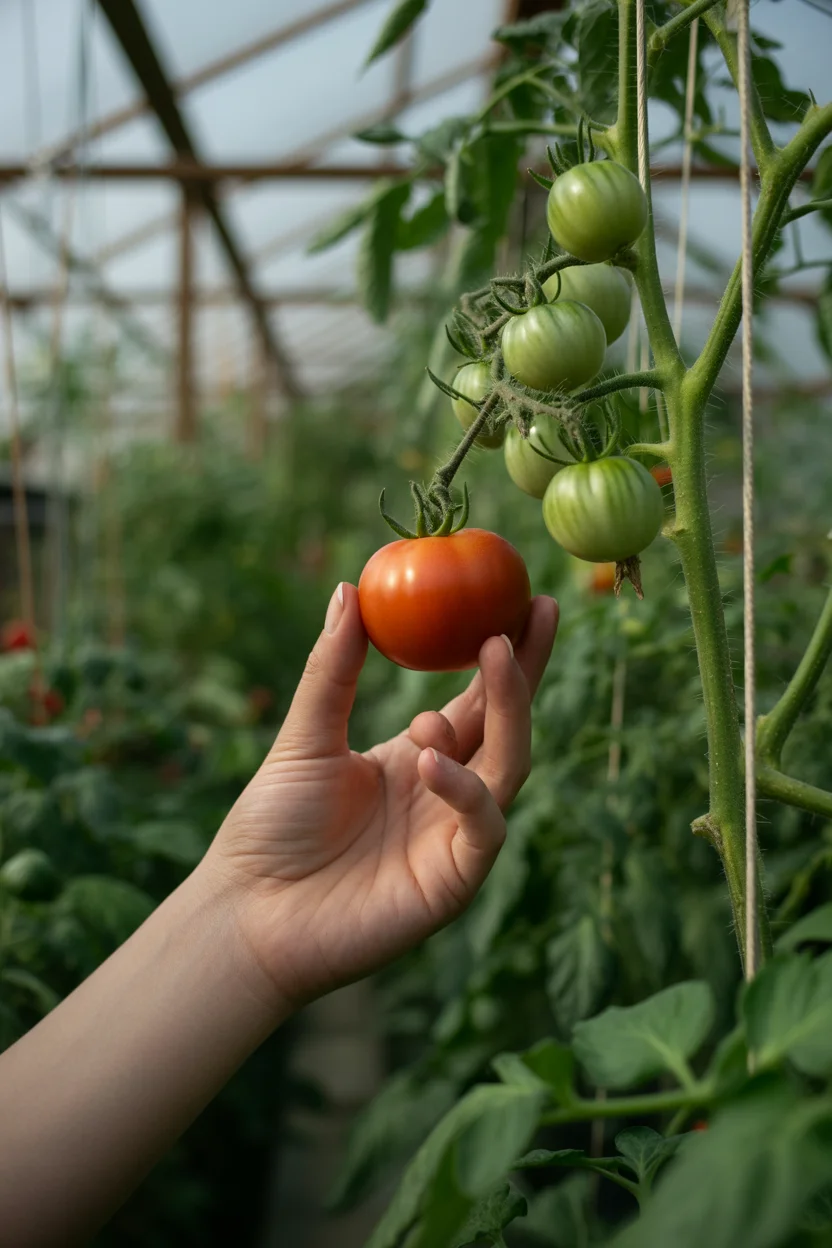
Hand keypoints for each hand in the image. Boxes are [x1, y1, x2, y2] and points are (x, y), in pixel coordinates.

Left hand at [205, 584, 557, 1011]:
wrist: (248, 912)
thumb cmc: (271, 827)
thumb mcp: (305, 736)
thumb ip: (334, 668)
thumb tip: (348, 588)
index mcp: (420, 758)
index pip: (477, 699)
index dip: (503, 653)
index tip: (519, 596)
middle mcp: (447, 794)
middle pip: (507, 725)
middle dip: (527, 670)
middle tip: (536, 611)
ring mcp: (454, 837)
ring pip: (509, 767)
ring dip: (508, 709)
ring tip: (493, 653)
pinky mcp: (453, 879)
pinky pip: (483, 825)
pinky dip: (465, 787)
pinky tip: (428, 756)